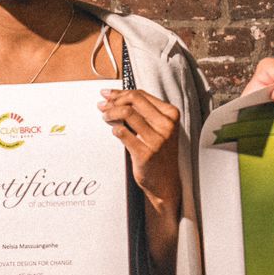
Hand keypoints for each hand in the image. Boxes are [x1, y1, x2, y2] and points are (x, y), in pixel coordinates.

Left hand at [99, 89, 181, 208]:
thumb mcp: (159, 128)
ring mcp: (157, 140)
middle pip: (134, 100)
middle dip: (114, 100)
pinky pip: (122, 133)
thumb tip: (113, 96)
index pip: (141, 95)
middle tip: (102, 104)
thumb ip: (143, 111)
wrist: (166, 182)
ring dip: (110, 113)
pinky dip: (114, 129)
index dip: (121, 92)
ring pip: (126, 113)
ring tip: (104, 116)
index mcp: (171, 115)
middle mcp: (166, 125)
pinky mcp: (145, 153)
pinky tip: (113, 131)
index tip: (108, 94)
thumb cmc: (159, 152)